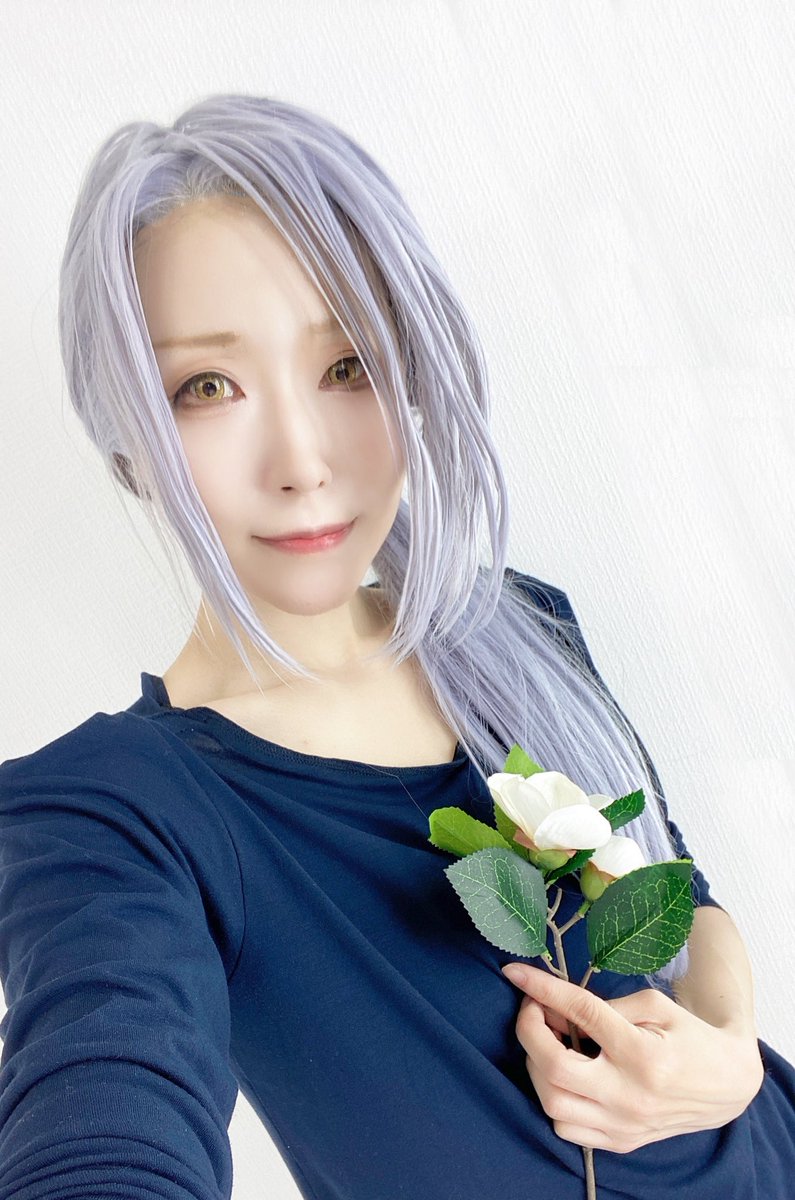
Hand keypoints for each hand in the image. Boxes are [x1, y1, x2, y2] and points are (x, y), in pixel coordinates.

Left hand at [502, 964, 763, 1153]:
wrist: (726, 1084)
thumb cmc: (690, 1036)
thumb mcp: (655, 1005)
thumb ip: (605, 1006)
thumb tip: (557, 1006)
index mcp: (642, 1053)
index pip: (581, 1014)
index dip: (542, 989)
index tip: (515, 973)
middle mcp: (630, 1095)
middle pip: (553, 1067)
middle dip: (528, 1030)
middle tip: (533, 1008)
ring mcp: (624, 1124)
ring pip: (551, 1102)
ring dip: (536, 1065)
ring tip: (547, 1039)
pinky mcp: (621, 1142)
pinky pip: (565, 1127)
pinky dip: (552, 1097)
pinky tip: (562, 1073)